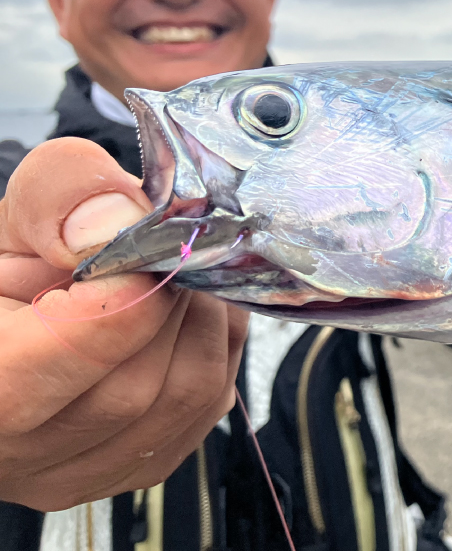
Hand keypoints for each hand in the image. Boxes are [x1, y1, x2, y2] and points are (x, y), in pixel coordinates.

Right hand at [0, 138, 248, 510]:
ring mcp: (82, 472)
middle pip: (140, 384)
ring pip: (190, 395)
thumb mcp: (13, 216)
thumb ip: (59, 195)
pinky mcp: (137, 468)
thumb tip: (120, 221)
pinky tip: (184, 312)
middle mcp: (18, 453)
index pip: (74, 357)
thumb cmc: (6, 270)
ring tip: (172, 277)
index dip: (132, 295)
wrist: (9, 317)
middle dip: (172, 301)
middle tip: (168, 252)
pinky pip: (211, 403)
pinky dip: (216, 343)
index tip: (147, 251)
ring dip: (202, 319)